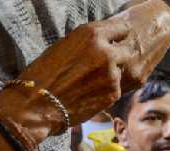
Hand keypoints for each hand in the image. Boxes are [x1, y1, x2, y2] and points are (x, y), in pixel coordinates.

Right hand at [15, 0, 169, 128]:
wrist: (40, 103)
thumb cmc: (45, 72)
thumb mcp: (67, 46)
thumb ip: (91, 44)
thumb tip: (107, 44)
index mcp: (92, 34)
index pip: (122, 29)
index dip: (120, 36)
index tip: (119, 40)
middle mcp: (107, 51)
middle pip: (129, 50)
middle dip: (122, 56)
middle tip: (110, 63)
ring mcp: (113, 73)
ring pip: (124, 70)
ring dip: (115, 74)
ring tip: (95, 80)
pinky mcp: (115, 92)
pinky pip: (119, 86)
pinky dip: (110, 88)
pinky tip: (94, 91)